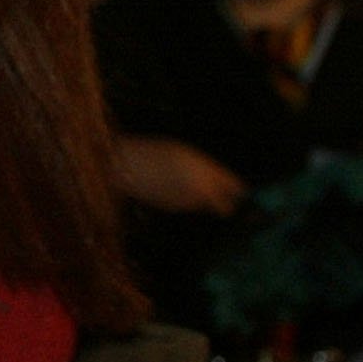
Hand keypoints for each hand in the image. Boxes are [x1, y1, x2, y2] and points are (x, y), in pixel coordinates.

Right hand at [115, 135, 247, 215]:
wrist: (124, 167)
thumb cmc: (154, 151)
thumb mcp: (185, 154)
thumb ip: (208, 169)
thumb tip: (225, 183)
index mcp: (207, 175)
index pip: (237, 189)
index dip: (238, 190)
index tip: (238, 189)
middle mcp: (201, 193)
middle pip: (226, 206)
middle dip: (226, 202)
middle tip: (221, 194)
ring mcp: (187, 204)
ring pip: (205, 205)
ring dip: (202, 198)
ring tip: (185, 181)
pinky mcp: (173, 209)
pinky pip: (188, 204)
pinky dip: (185, 199)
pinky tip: (171, 186)